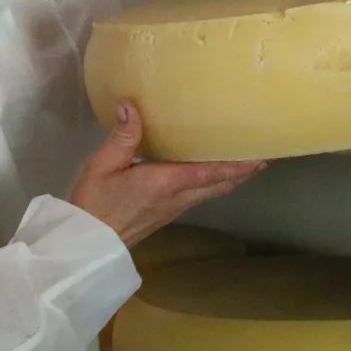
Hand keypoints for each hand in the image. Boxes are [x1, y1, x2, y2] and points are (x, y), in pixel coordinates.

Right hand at [68, 101, 266, 246]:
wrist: (86, 245)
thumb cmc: (94, 204)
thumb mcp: (102, 165)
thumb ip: (122, 136)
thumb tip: (130, 105)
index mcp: (167, 183)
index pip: (213, 172)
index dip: (240, 164)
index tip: (262, 154)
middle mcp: (179, 197)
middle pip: (221, 183)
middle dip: (244, 170)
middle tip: (264, 152)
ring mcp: (175, 208)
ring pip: (213, 191)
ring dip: (232, 176)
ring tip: (246, 159)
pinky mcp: (168, 213)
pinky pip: (201, 195)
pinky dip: (215, 182)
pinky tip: (211, 172)